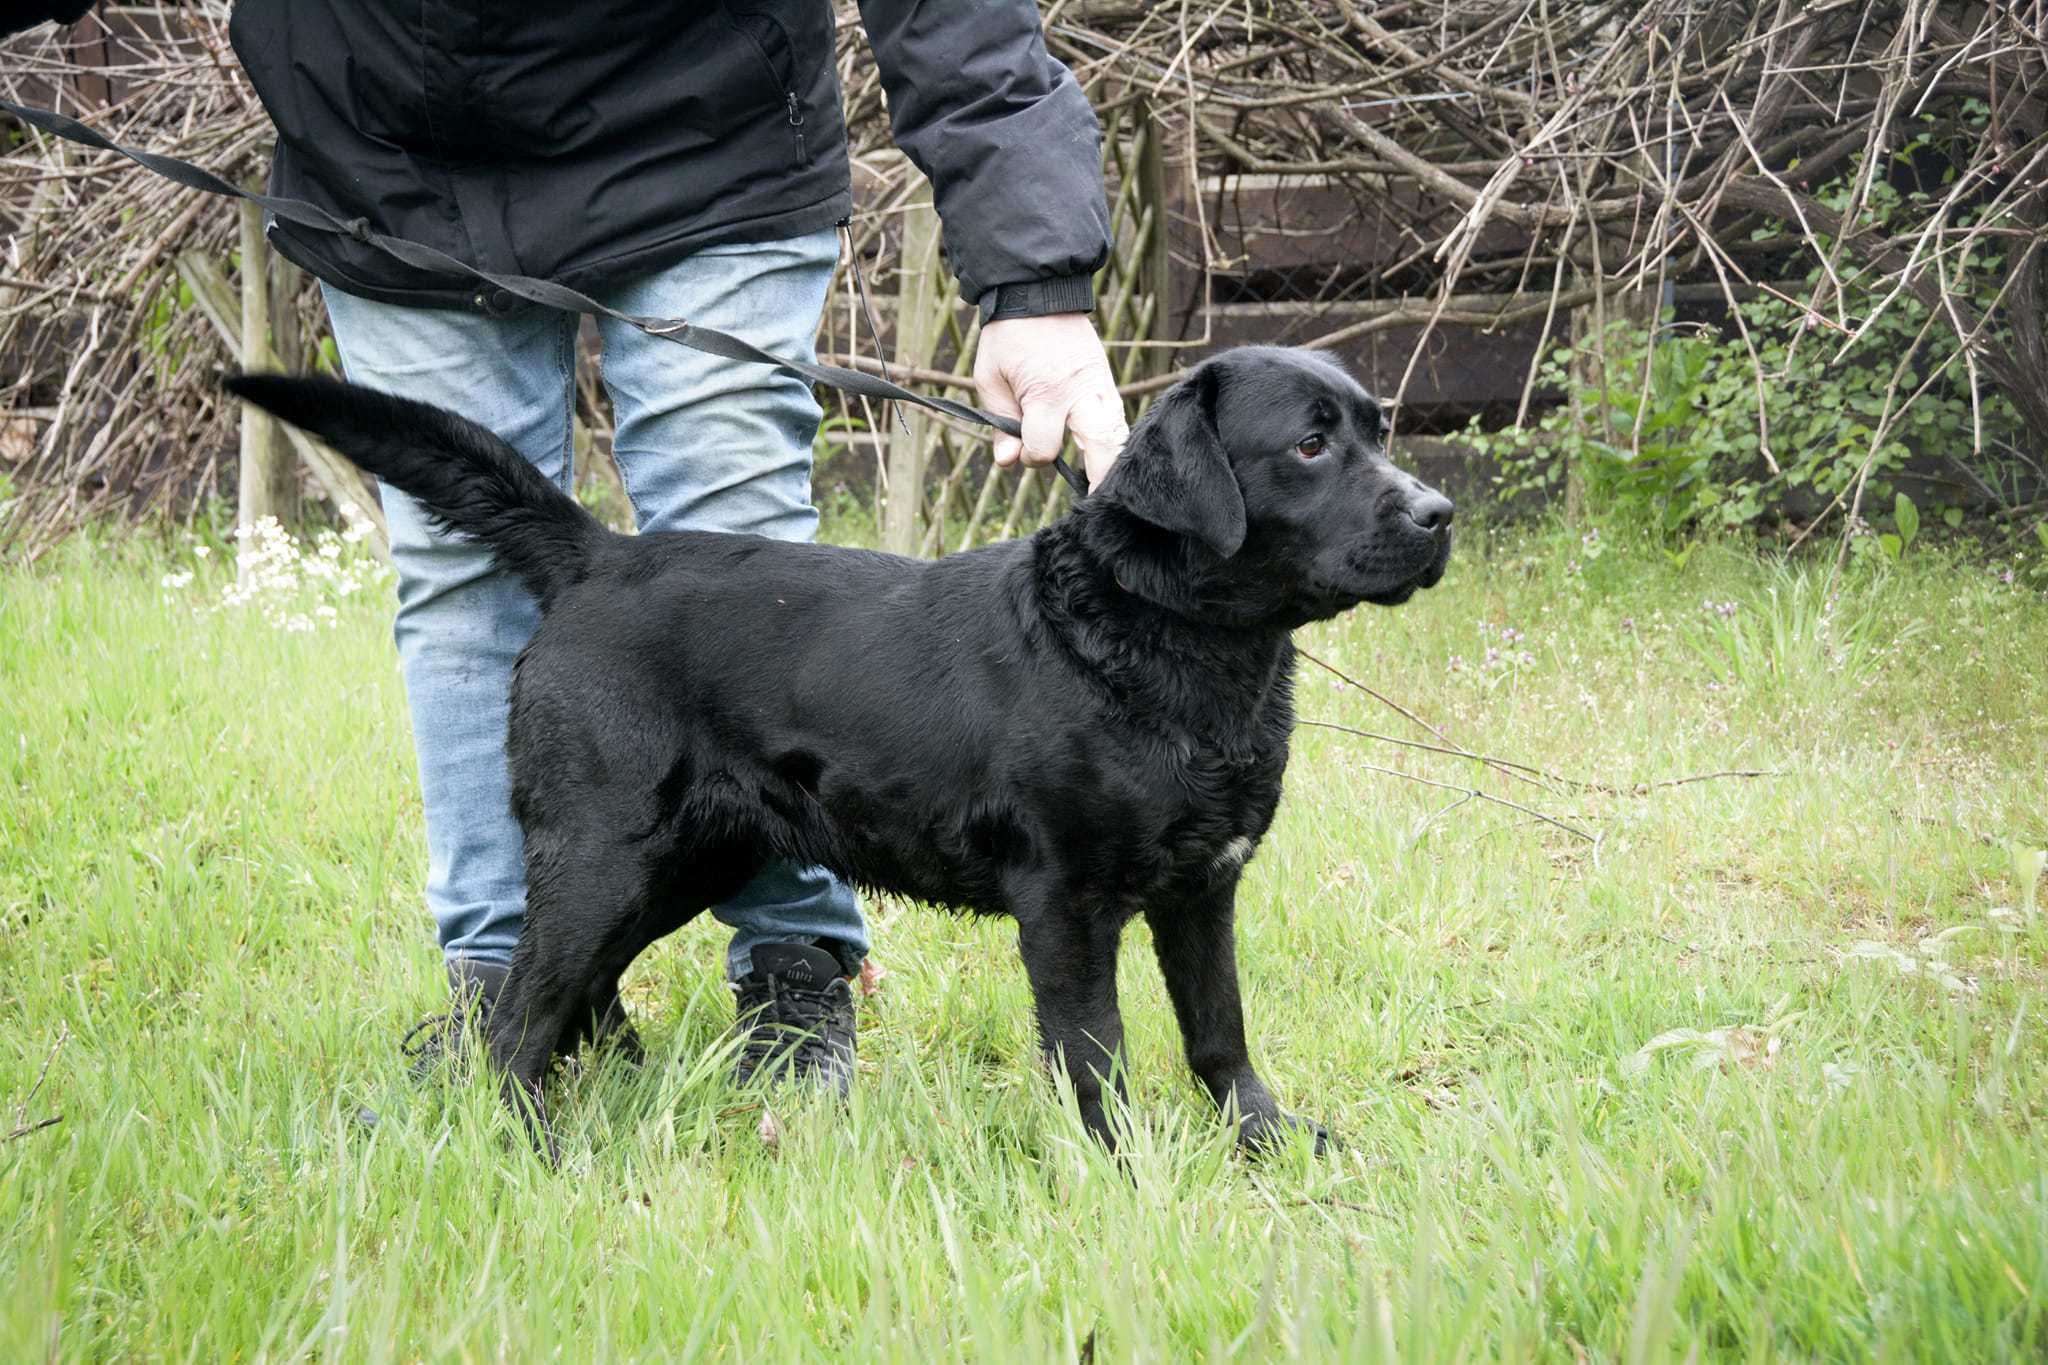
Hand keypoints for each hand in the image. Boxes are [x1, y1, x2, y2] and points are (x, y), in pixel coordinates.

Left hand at [973, 313, 1127, 487]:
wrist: (1038, 293)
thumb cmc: (1008, 337)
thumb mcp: (990, 379)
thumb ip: (1000, 423)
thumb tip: (1008, 462)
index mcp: (1046, 393)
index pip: (1044, 448)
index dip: (1031, 456)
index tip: (1022, 450)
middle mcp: (1080, 394)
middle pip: (1102, 447)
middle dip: (1101, 477)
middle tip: (1100, 504)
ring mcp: (1100, 387)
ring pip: (1118, 434)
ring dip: (1113, 461)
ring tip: (1109, 487)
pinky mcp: (1108, 382)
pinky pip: (1119, 420)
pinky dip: (1115, 441)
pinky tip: (1111, 458)